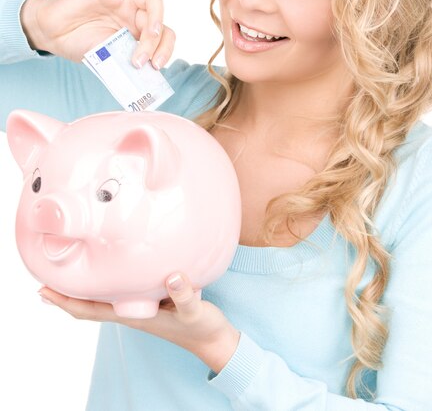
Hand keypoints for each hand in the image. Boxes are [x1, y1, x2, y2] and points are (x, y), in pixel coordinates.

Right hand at [20, 0, 174, 67]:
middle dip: (154, 43)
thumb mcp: (109, 60)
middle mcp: (134, 14)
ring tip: (149, 36)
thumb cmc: (80, 45)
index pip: (164, 36)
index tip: (156, 67)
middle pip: (160, 22)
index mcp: (138, 32)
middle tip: (140, 61)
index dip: (165, 51)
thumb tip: (148, 71)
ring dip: (156, 20)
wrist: (53, 35)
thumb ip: (128, 61)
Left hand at [39, 273, 240, 373]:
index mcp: (132, 315)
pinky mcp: (150, 299)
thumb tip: (172, 276)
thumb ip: (184, 295)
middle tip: (45, 275)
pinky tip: (109, 267)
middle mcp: (130, 311)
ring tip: (69, 269)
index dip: (65, 301)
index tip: (43, 291)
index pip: (89, 310)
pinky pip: (120, 290)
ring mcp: (138, 306)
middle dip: (66, 292)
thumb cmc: (201, 327)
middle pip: (88, 303)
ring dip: (83, 286)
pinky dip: (106, 280)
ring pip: (102, 296)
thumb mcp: (193, 311)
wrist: (213, 338)